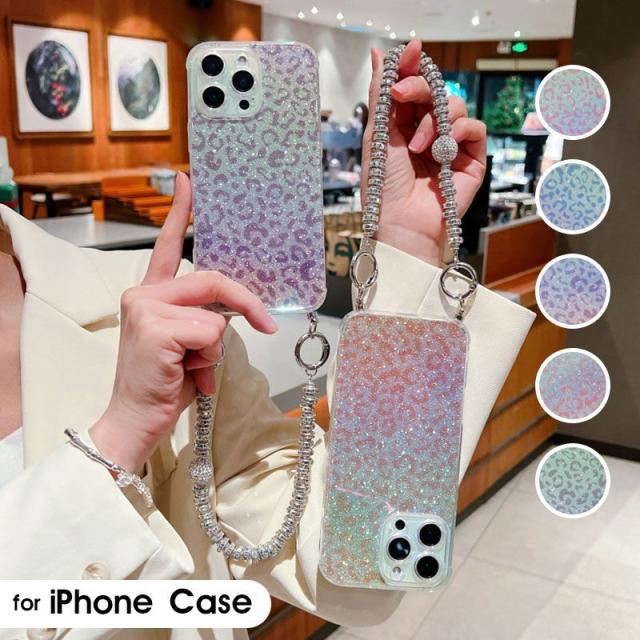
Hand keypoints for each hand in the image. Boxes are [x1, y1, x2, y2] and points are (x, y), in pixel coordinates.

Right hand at [90, 173, 276, 470]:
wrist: (135, 420)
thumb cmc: (164, 384)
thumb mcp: (188, 343)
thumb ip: (204, 317)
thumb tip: (235, 313)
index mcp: (151, 294)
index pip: (166, 247)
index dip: (180, 213)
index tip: (188, 182)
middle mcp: (143, 294)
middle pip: (212, 279)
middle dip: (246, 304)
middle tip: (266, 324)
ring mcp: (145, 308)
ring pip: (215, 315)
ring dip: (215, 349)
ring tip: (191, 367)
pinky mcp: (155, 328)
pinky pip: (210, 334)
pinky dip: (209, 359)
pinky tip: (184, 373)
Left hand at [362, 40, 486, 265]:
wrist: (401, 224)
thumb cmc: (384, 189)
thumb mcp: (377, 137)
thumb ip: (381, 95)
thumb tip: (378, 54)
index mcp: (403, 129)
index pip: (412, 90)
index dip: (411, 69)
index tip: (409, 51)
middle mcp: (428, 134)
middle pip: (434, 91)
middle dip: (418, 87)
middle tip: (402, 93)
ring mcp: (451, 146)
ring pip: (455, 106)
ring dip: (434, 120)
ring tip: (416, 147)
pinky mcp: (471, 160)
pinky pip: (475, 127)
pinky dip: (458, 130)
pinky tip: (440, 149)